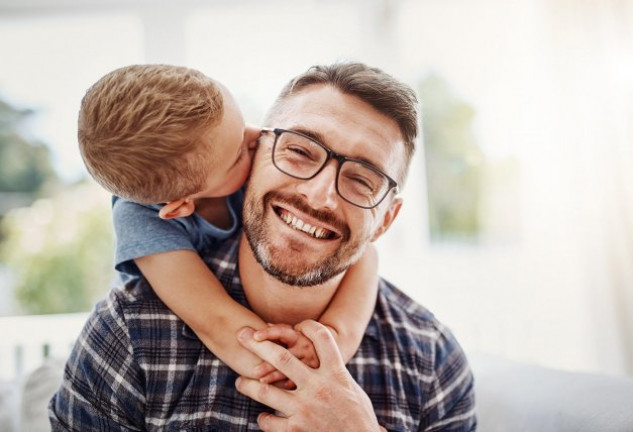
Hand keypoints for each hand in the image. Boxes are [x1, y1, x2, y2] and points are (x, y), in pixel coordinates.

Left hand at [235, 320, 382, 431]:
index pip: (322, 338)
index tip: (299, 325)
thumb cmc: (359, 416)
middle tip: (242, 335)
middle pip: (282, 357)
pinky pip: (270, 422)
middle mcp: (319, 387)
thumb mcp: (350, 388)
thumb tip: (320, 357)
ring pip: (265, 391)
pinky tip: (264, 417)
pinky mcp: (297, 430)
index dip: (309, 326)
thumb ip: (334, 372)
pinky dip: (264, 419)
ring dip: (248, 385)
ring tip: (240, 382)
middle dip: (258, 345)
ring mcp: (305, 408)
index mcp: (336, 373)